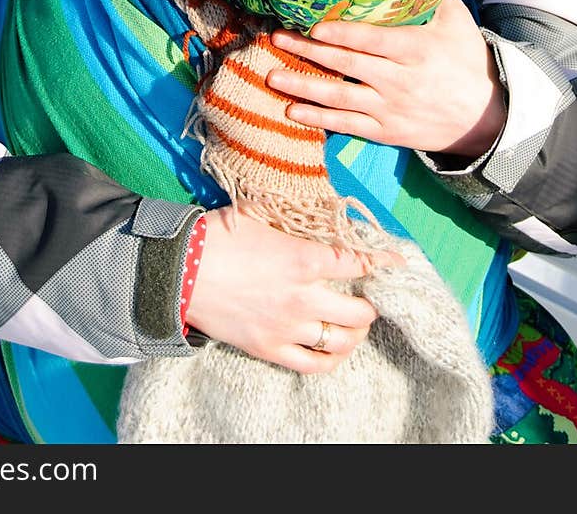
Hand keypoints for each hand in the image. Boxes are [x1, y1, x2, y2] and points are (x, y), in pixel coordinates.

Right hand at [185, 206, 397, 372]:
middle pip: (359, 311)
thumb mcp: (258, 215)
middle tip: (370, 297)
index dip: (381, 263)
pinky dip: (331, 360)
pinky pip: (313, 365)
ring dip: (355, 333)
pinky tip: (334, 349)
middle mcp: (303, 296)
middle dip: (372, 304)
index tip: (398, 263)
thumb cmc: (217, 235)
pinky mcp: (269, 348)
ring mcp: (287, 326)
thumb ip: (291, 220)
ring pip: (341, 341)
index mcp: (303, 258)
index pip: (357, 263)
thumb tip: (309, 213)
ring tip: (355, 325)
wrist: (178, 270)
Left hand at [265, 0, 505, 159]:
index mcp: (416, 50)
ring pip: (340, 98)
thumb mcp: (459, 23)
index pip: (374, 42)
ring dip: (303, 87)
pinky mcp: (387, 131)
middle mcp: (400, 81)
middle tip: (276, 39)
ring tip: (272, 76)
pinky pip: (348, 125)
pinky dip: (319, 119)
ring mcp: (391, 109)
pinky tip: (292, 111)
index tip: (315, 27)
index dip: (343, 35)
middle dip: (308, 52)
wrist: (490, 118)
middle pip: (347, 66)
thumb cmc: (469, 62)